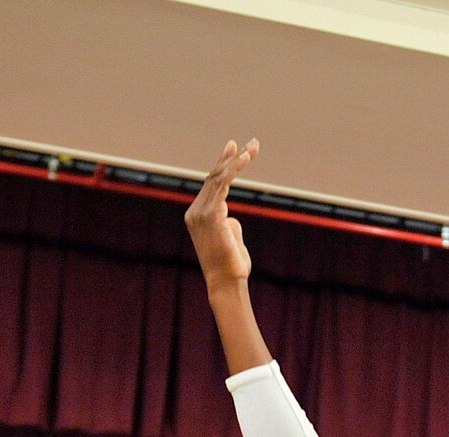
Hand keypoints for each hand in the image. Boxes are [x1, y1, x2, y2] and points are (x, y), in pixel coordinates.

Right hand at [185, 139, 256, 290]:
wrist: (226, 281)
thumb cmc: (232, 265)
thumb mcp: (229, 237)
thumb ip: (228, 222)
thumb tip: (231, 217)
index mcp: (197, 215)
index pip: (211, 184)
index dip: (224, 164)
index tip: (236, 148)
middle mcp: (195, 211)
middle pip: (214, 176)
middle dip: (232, 158)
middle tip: (252, 144)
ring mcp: (201, 212)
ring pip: (218, 178)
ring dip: (237, 161)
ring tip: (252, 148)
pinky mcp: (211, 215)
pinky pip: (223, 185)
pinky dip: (234, 169)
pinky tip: (245, 159)